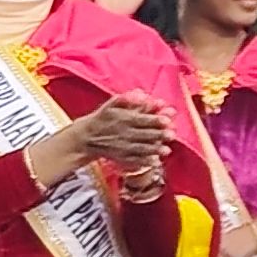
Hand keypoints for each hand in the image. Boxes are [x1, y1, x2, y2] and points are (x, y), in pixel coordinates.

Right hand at [34, 91, 168, 183]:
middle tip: (171, 135)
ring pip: (139, 148)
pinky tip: (155, 162)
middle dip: (157, 135)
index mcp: (121, 119)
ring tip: (166, 150)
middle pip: (142, 134)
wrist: (84, 138)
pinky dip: (143, 162)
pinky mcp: (120, 157)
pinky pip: (132, 160)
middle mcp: (122, 133)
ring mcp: (121, 147)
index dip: (154, 119)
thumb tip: (141, 94)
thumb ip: (126, 99)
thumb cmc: (101, 119)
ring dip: (153, 150)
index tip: (168, 120)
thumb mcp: (110, 105)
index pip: (140, 119)